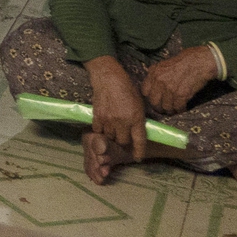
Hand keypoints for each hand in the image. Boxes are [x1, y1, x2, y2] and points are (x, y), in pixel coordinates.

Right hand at [84, 56, 148, 179]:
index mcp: (136, 118)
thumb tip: (138, 131)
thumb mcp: (139, 104)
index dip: (139, 152)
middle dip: (124, 142)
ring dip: (112, 136)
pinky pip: (98, 130)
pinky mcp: (97, 116)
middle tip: (123, 138)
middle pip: (123, 142)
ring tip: (113, 131)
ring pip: (110, 137)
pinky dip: (101, 130)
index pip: (139, 141)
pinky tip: (103, 125)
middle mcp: (123, 122)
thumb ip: (139, 119)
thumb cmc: (127, 88)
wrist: (108, 78)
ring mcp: (109, 120)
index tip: (138, 157)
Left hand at [141, 44, 218, 113]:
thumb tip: (152, 87)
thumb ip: (156, 75)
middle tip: (164, 110)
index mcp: (153, 73)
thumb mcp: (163, 65)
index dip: (150, 98)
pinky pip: (178, 107)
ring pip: (166, 107)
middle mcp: (159, 81)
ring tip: (174, 110)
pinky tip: (182, 108)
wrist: (199, 62)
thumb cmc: (183, 62)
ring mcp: (170, 88)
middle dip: (159, 108)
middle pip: (154, 102)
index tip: (156, 100)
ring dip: (170, 111)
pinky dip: (180, 110)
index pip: (144, 92)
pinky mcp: (181, 94)